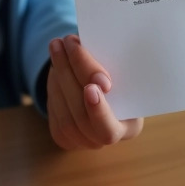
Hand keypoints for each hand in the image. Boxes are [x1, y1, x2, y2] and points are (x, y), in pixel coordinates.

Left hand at [46, 34, 143, 149]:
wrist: (110, 93)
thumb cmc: (123, 77)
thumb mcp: (128, 72)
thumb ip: (114, 66)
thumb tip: (90, 46)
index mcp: (130, 126)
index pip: (109, 129)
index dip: (98, 111)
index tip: (91, 86)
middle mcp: (104, 138)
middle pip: (80, 116)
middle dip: (72, 76)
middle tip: (70, 45)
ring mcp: (82, 140)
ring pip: (63, 112)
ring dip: (59, 75)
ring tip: (58, 46)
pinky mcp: (63, 135)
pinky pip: (54, 111)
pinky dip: (54, 84)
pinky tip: (56, 63)